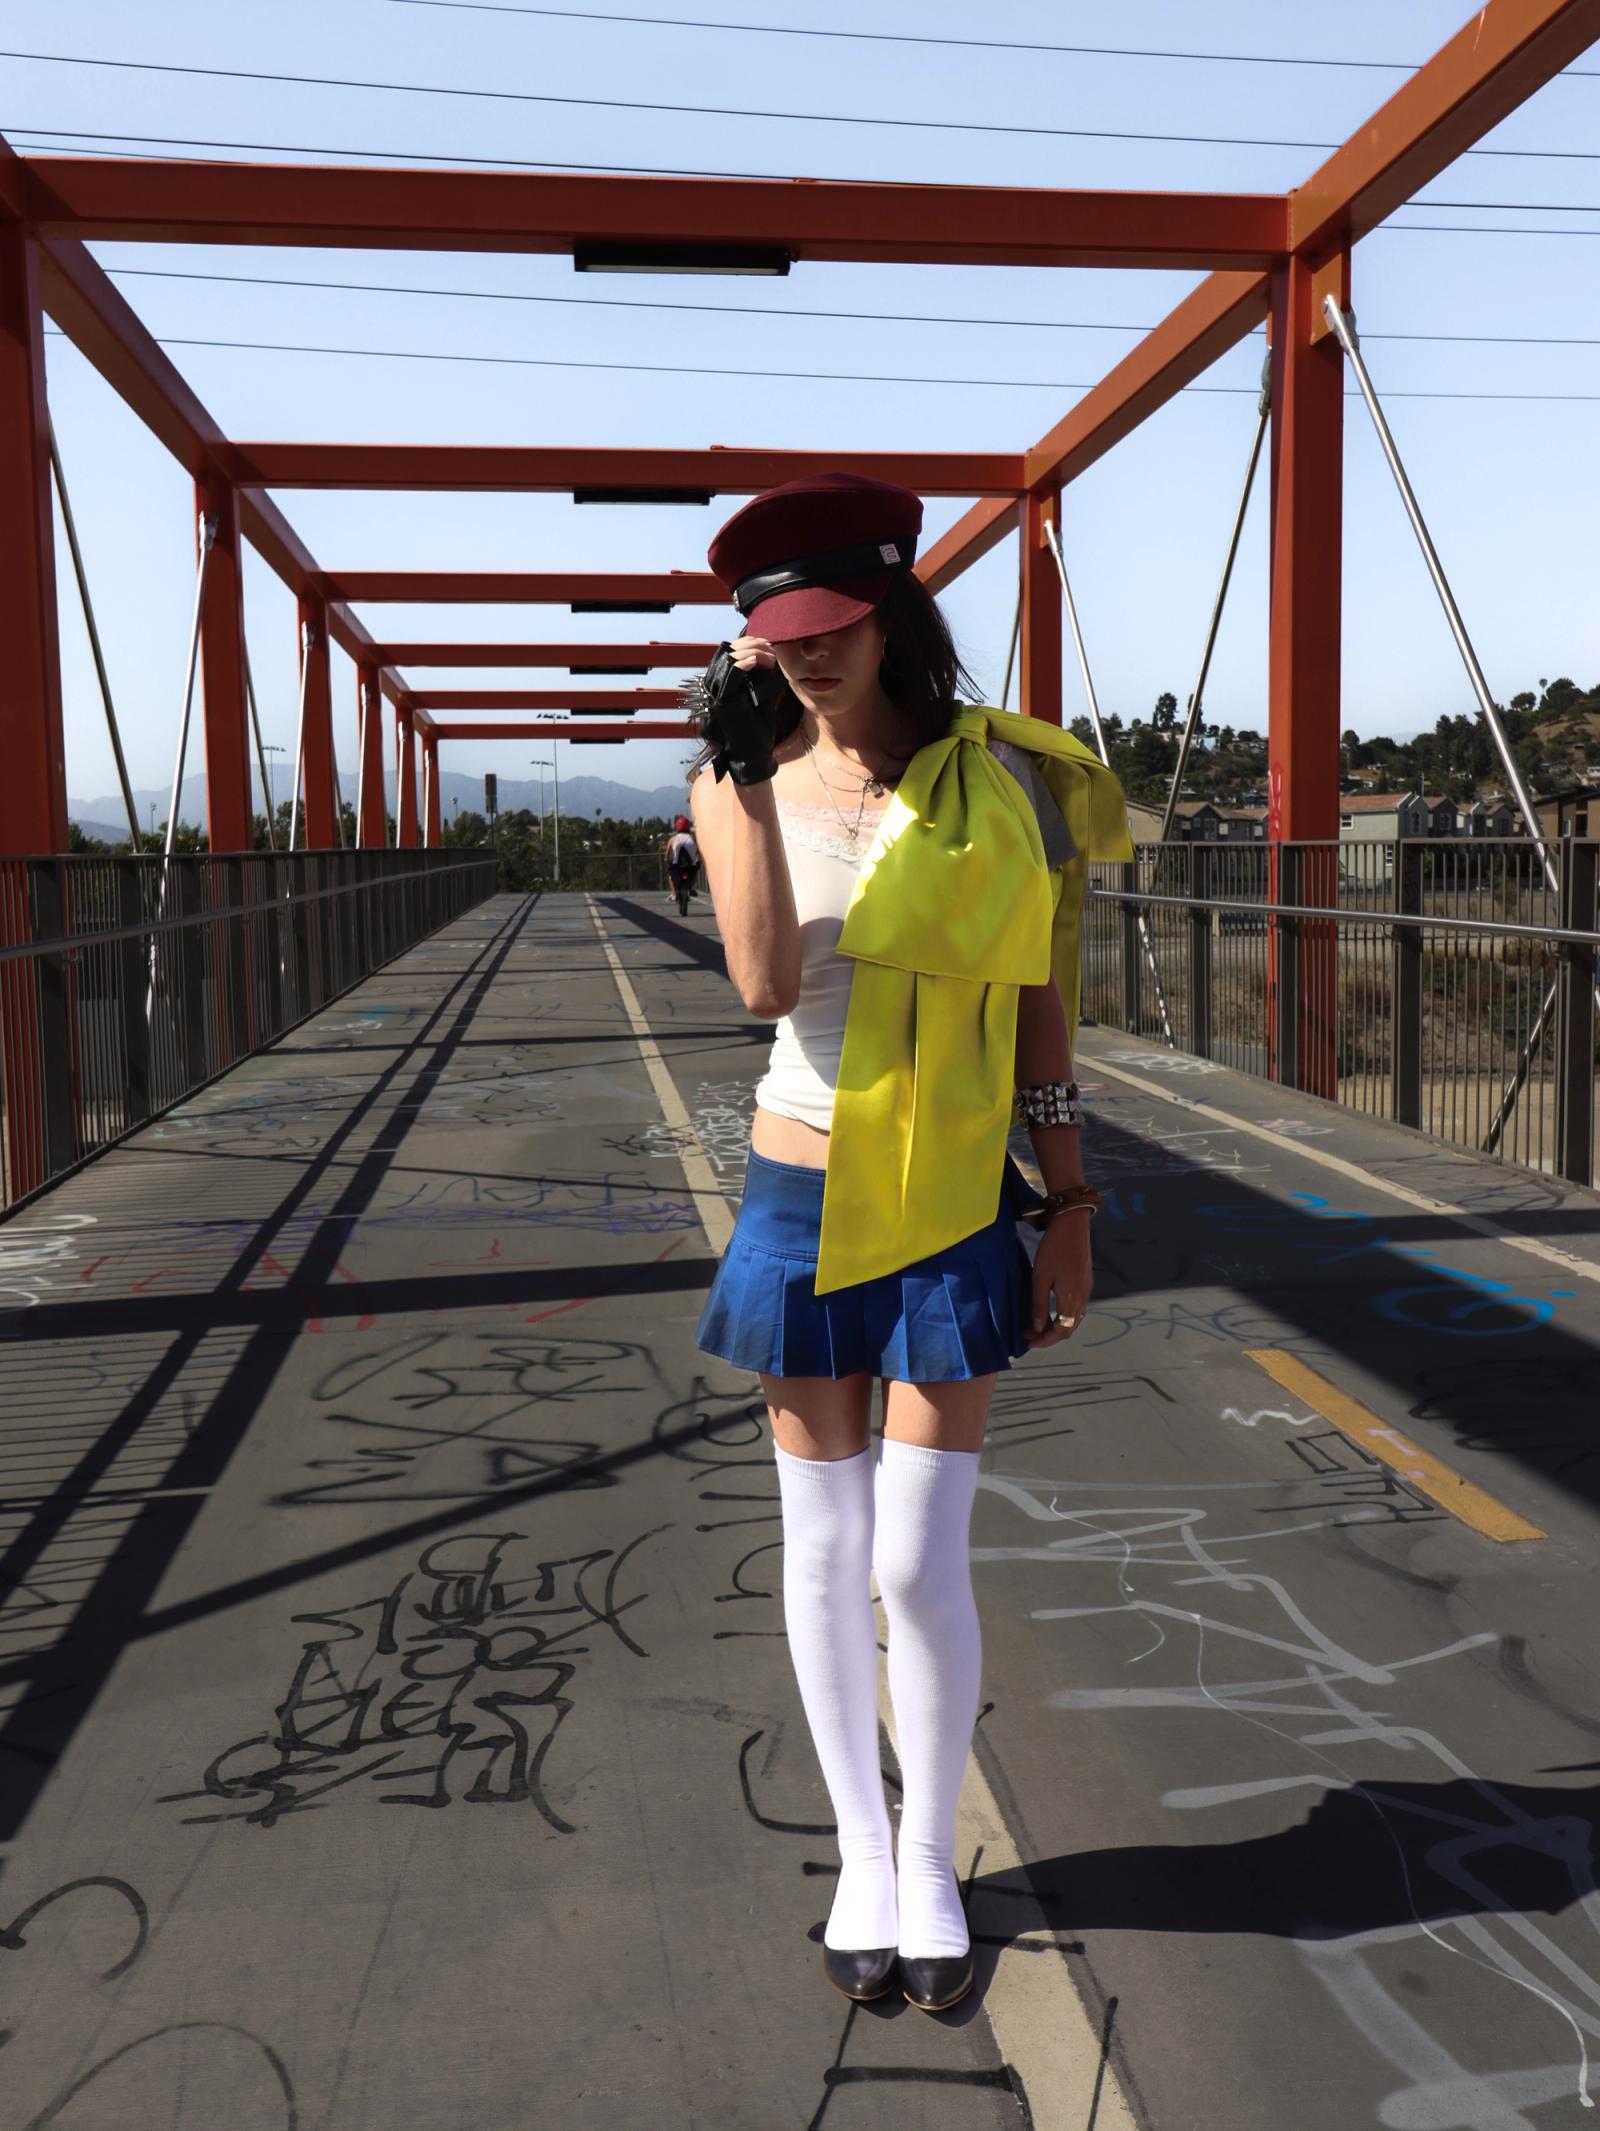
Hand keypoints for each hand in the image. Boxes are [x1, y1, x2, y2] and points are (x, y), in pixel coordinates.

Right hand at [694, 639, 784, 786]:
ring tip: (769, 654)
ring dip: (752, 652)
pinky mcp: (723, 703)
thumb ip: (761, 677)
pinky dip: (744, 664)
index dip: (746, 642)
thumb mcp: (760, 696)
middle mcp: (713, 687)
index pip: (726, 652)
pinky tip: (757, 660)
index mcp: (720, 684)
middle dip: (751, 644)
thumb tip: (772, 655)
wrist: (752, 756)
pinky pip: (731, 677)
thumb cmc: (757, 729)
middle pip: (726, 651)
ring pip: (728, 660)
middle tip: (771, 647)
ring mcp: (716, 695)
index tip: (767, 644)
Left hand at [1025, 1211, 1092, 1348]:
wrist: (1073, 1225)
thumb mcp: (1040, 1278)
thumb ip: (1039, 1304)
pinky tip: (1052, 1310)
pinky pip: (1078, 1308)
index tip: (1029, 1342)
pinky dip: (1064, 1315)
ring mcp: (1087, 1290)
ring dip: (1057, 1326)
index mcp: (1071, 1299)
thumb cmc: (1053, 1250)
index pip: (1061, 1331)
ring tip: (1038, 1324)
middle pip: (1069, 1328)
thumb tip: (1038, 1328)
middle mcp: (1083, 1298)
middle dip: (1050, 1336)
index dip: (1045, 1341)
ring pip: (1074, 1319)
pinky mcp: (1087, 1282)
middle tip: (1030, 1333)